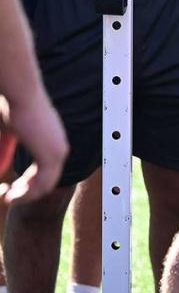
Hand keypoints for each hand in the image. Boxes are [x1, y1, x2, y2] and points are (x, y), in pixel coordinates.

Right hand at [0, 88, 67, 204]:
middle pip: (47, 181)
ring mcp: (58, 152)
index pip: (47, 170)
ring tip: (6, 198)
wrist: (21, 94)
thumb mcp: (7, 131)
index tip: (11, 188)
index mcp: (52, 140)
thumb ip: (5, 148)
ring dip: (25, 196)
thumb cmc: (12, 106)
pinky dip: (26, 195)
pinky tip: (9, 196)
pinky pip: (41, 186)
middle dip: (27, 193)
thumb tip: (2, 169)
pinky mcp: (52, 155)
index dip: (29, 183)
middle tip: (8, 198)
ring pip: (44, 186)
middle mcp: (59, 147)